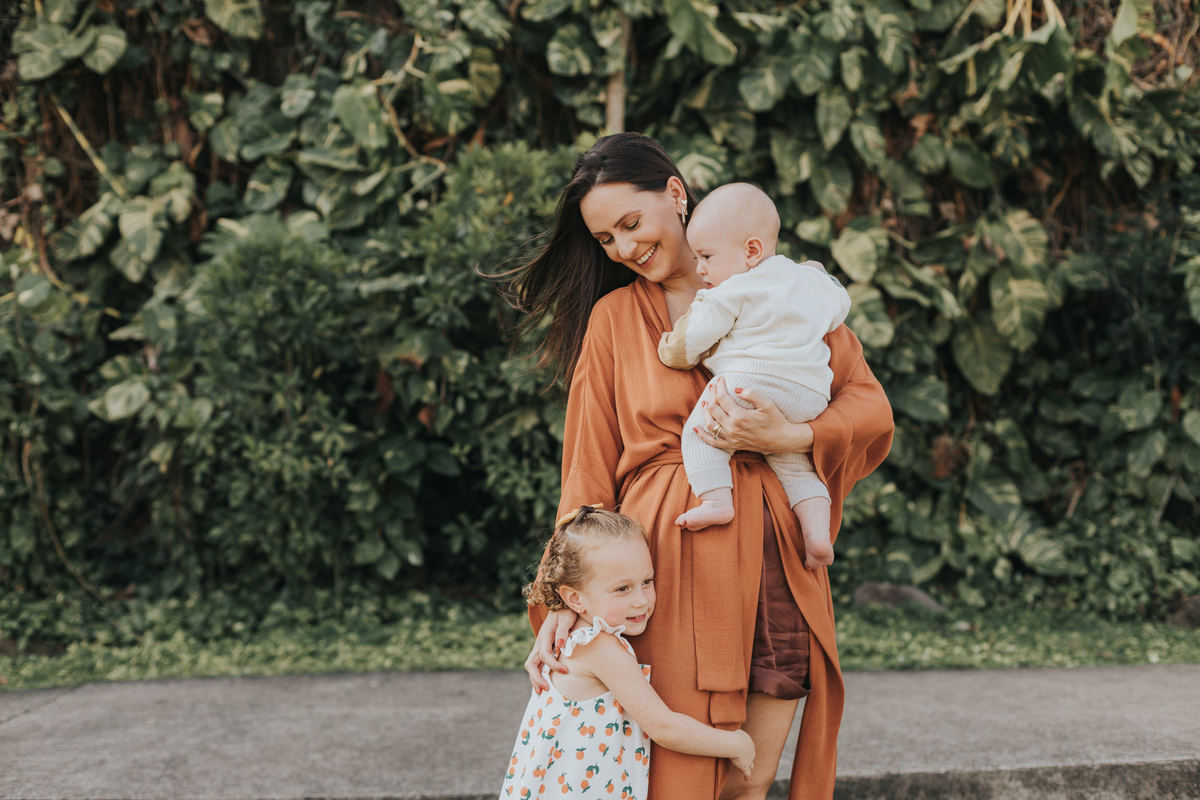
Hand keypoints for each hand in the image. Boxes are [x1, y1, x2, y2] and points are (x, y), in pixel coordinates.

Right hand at [524, 609, 576, 691]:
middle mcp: (539, 643)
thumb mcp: (567, 618)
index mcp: (544, 636)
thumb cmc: (566, 612)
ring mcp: (539, 647)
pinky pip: (536, 665)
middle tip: (546, 689)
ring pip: (531, 665)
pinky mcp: (542, 650)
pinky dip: (537, 675)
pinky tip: (542, 684)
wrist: (561, 606)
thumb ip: (563, 632)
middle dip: (536, 678)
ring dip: (534, 679)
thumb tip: (560, 645)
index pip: (544, 655)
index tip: (566, 671)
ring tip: (541, 692)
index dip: (553, 665)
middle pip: (531, 663)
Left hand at [695, 377, 813, 454]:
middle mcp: (732, 428)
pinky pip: (713, 442)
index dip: (719, 387)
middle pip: (713, 409)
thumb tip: (736, 389)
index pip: (722, 398)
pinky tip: (695, 428)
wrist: (782, 439)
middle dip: (712, 395)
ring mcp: (731, 438)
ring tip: (705, 401)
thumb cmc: (776, 420)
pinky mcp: (732, 445)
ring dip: (705, 411)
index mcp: (740, 416)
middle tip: (713, 387)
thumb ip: (752, 394)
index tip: (720, 380)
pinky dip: (703, 435)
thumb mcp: (767, 404)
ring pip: (710, 424)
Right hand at [730, 729, 755, 780]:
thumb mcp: (736, 732)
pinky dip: (747, 777)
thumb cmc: (733, 736)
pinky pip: (747, 773)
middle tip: (741, 760)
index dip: (744, 749)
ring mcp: (749, 760)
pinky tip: (746, 780)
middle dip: (747, 758)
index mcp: (750, 742)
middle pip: (750, 756)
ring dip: (748, 767)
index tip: (739, 750)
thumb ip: (737, 733)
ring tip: (744, 770)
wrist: (735, 743)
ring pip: (750, 765)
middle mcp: (752, 751)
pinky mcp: (745, 766)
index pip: (748, 747)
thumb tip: (733, 733)